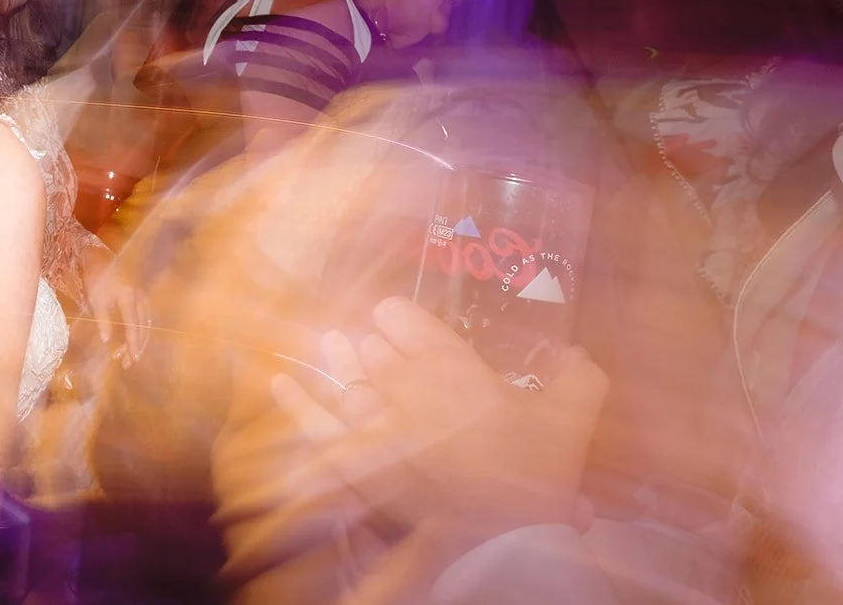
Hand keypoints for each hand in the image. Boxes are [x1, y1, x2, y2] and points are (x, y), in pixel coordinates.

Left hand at [84, 252, 150, 365]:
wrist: (100, 256)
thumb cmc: (96, 277)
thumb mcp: (96, 299)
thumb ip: (103, 320)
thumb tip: (107, 341)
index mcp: (128, 297)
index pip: (134, 326)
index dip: (134, 344)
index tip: (133, 359)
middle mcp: (140, 297)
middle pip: (143, 327)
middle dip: (137, 346)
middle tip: (127, 363)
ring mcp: (142, 295)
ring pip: (146, 323)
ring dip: (139, 340)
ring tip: (129, 355)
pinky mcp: (141, 295)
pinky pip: (145, 317)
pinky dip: (141, 330)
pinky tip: (134, 340)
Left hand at [282, 299, 607, 547]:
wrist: (503, 540)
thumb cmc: (535, 473)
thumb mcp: (573, 418)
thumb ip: (579, 378)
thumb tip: (578, 355)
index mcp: (447, 362)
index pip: (402, 318)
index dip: (400, 318)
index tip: (402, 323)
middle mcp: (401, 384)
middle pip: (374, 350)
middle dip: (374, 344)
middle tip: (374, 344)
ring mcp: (374, 424)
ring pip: (346, 380)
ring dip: (339, 360)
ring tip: (332, 344)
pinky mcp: (356, 464)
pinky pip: (315, 424)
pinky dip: (295, 401)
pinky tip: (278, 382)